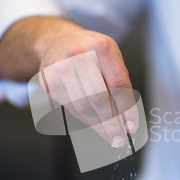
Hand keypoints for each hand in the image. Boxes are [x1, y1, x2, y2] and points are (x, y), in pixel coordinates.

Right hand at [36, 18, 137, 146]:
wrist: (56, 40)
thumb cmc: (90, 51)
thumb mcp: (110, 56)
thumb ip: (120, 82)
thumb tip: (127, 117)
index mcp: (102, 47)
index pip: (118, 84)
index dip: (126, 109)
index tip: (131, 126)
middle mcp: (80, 55)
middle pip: (99, 98)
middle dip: (111, 123)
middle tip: (120, 139)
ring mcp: (61, 68)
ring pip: (83, 106)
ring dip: (99, 126)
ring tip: (110, 136)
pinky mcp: (49, 81)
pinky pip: (70, 108)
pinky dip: (85, 120)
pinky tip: (95, 126)